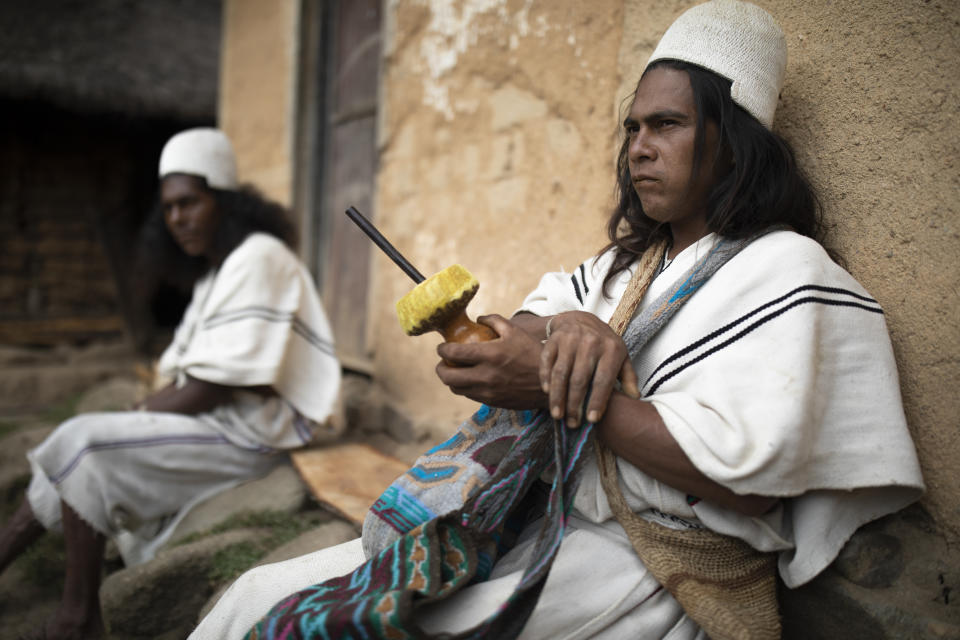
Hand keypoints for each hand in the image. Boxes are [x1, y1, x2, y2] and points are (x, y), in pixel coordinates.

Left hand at [436, 314, 546, 408]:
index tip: (442, 347)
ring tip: (454, 371)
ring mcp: (487, 392)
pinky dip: (464, 387)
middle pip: (448, 376)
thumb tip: (478, 319)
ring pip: (456, 388)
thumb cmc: (532, 353)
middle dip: (440, 368)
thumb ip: (494, 321)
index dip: (442, 349)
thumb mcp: (515, 331)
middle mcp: (485, 376)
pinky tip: (469, 379)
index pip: (454, 353)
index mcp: (490, 355)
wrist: (549, 384)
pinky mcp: (491, 402)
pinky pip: (469, 395)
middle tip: (443, 361)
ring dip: (451, 379)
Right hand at [539, 311, 637, 426]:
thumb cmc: (604, 344)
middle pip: (580, 379)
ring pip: (561, 372)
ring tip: (557, 415)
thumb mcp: (621, 356)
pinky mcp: (554, 339)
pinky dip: (545, 377)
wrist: (581, 319)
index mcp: (611, 349)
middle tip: (572, 423)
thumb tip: (635, 397)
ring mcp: (570, 339)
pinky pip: (547, 361)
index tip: (592, 420)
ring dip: (558, 396)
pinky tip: (546, 392)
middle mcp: (591, 343)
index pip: (603, 380)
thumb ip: (628, 377)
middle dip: (575, 404)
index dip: (597, 401)